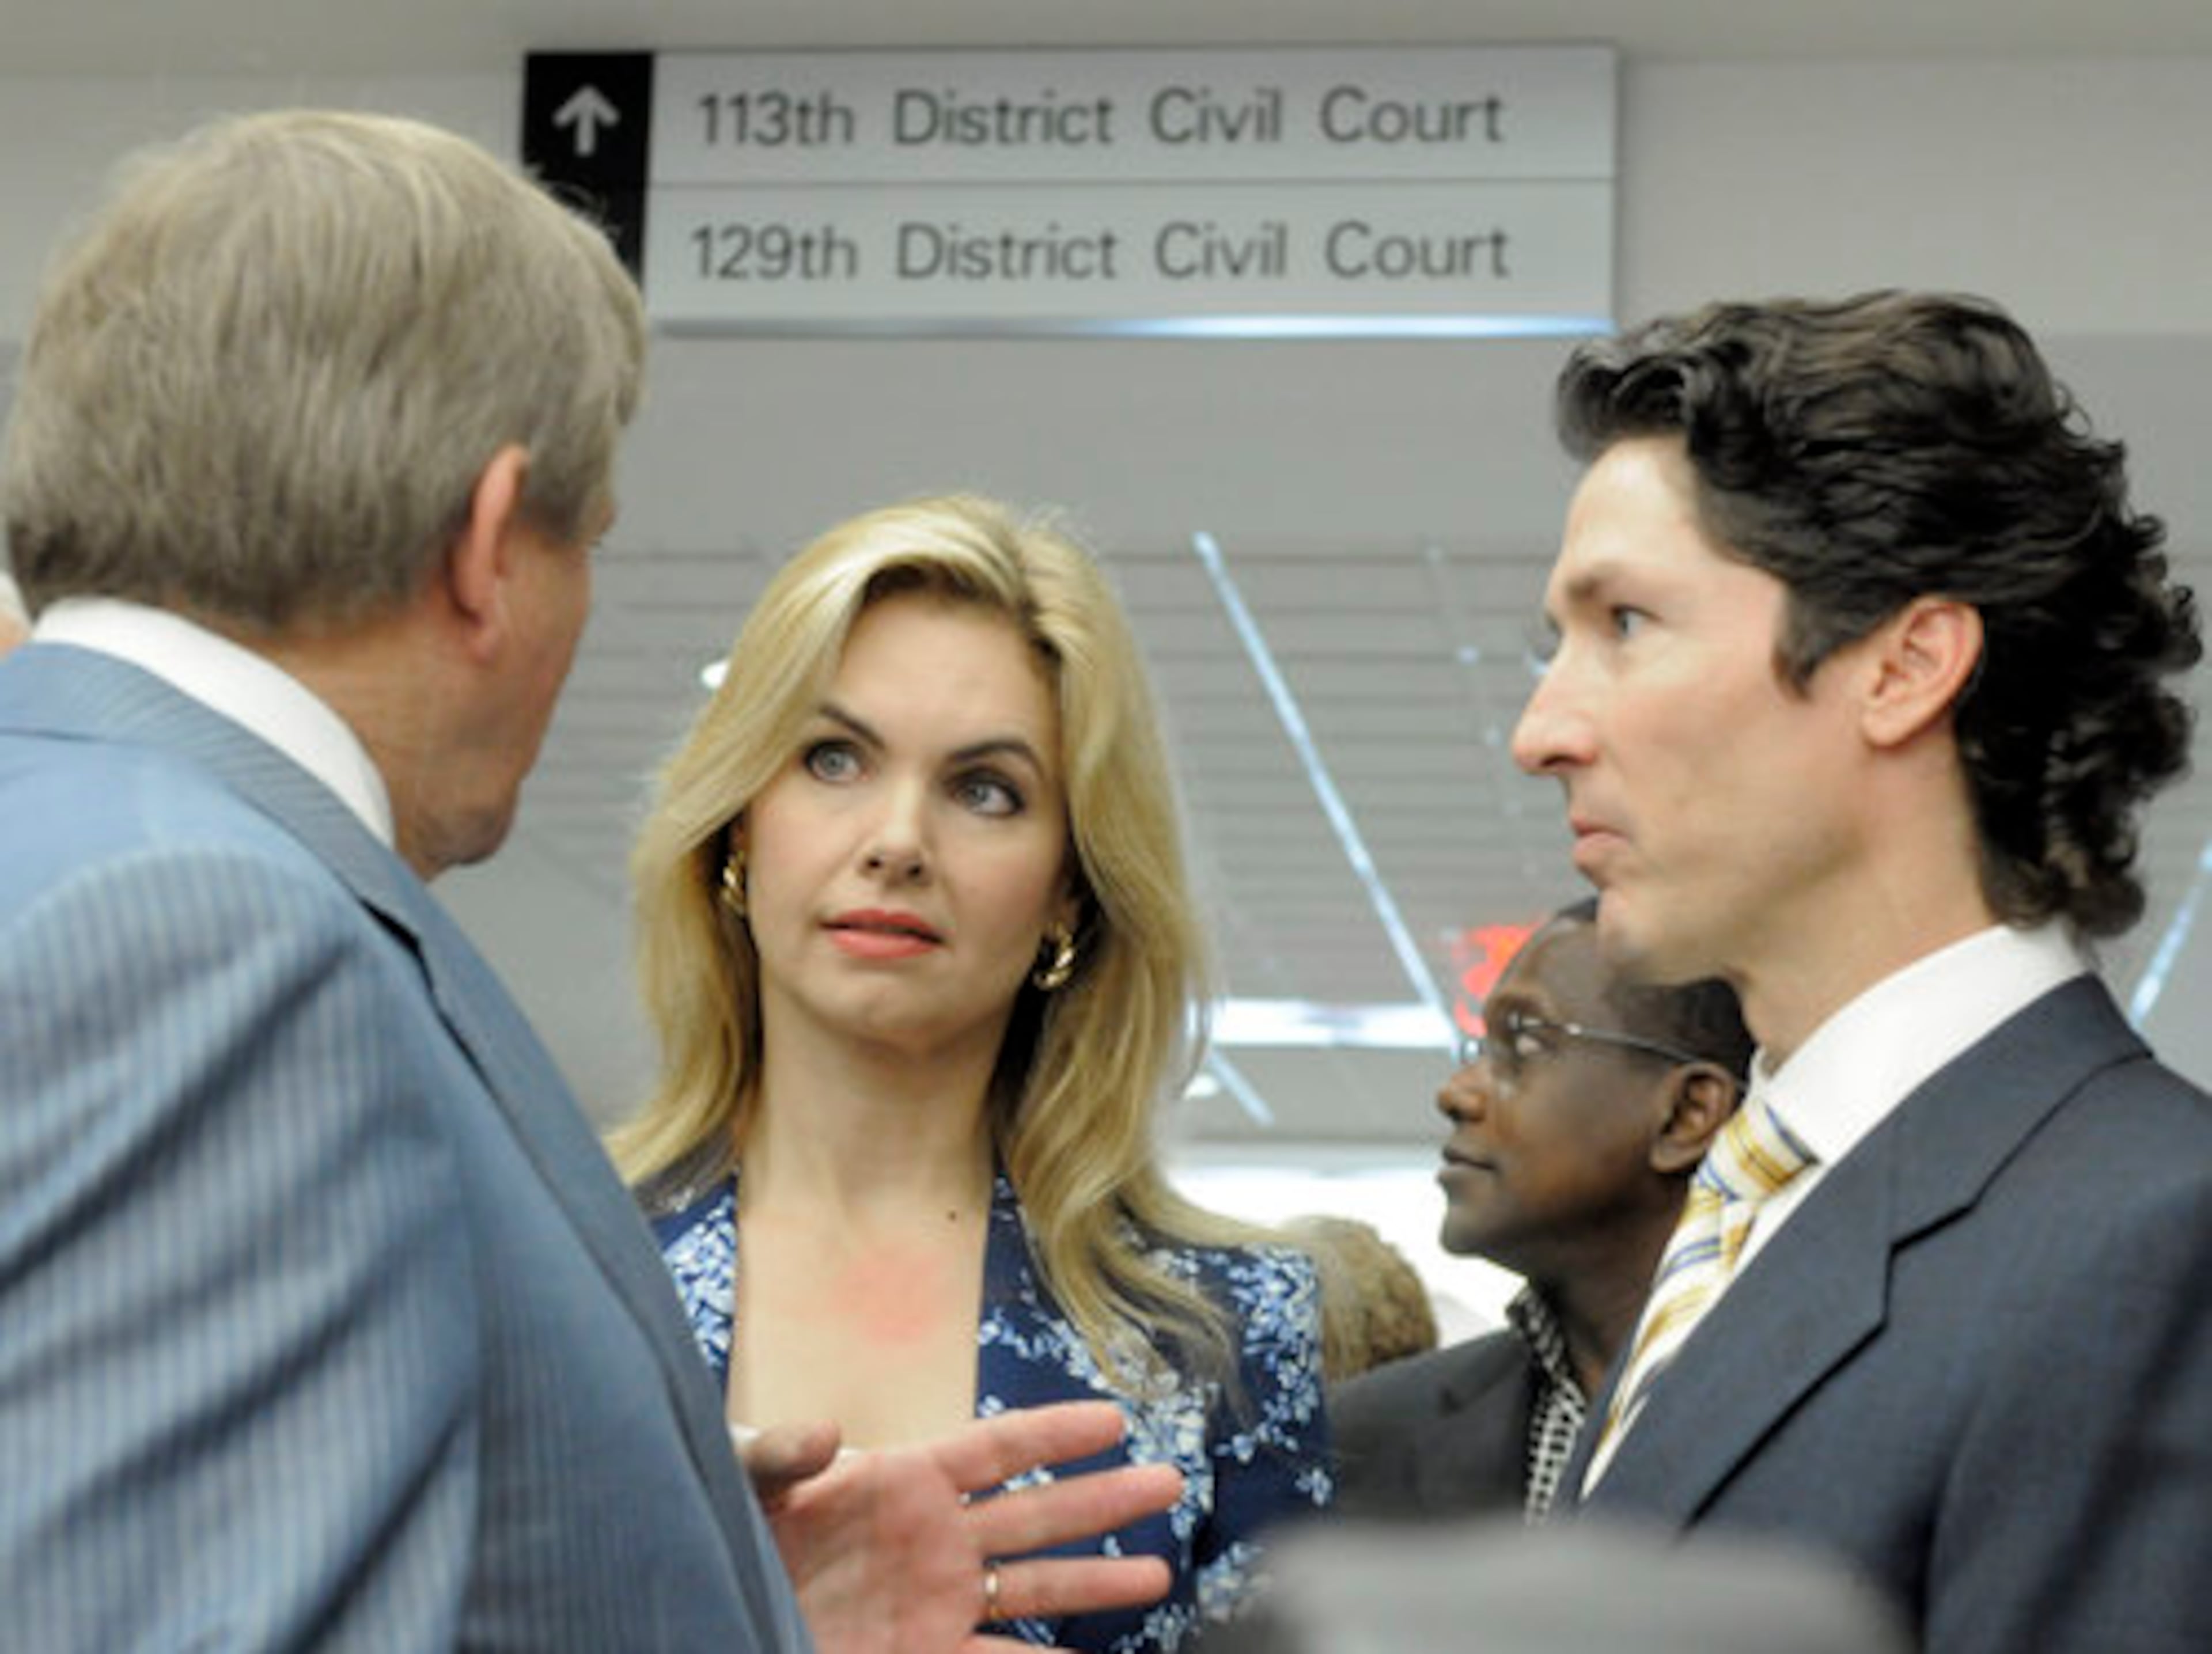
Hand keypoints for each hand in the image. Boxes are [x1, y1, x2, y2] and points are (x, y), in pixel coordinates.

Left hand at [755, 1400, 1179, 1653]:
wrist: (707, 1598)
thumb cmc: (724, 1524)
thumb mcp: (744, 1479)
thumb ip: (780, 1454)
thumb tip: (825, 1434)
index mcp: (903, 1479)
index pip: (996, 1449)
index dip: (1055, 1433)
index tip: (1115, 1420)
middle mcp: (935, 1538)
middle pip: (1036, 1513)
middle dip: (1102, 1500)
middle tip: (1168, 1483)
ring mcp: (935, 1601)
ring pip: (1032, 1588)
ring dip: (1093, 1584)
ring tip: (1155, 1574)